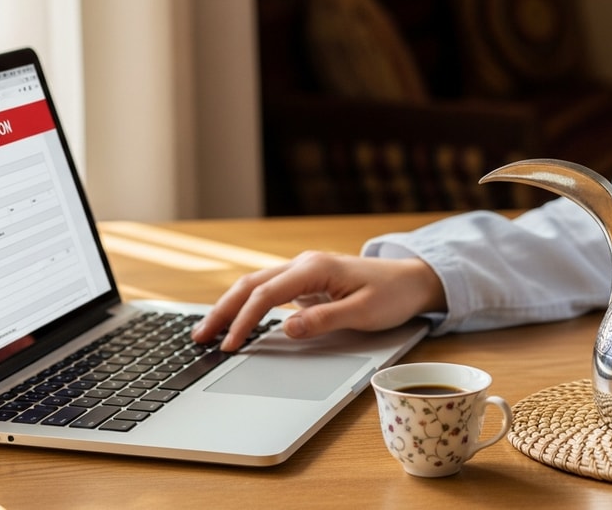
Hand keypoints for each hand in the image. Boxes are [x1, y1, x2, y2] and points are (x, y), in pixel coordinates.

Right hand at [191, 252, 445, 350]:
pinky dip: (247, 305)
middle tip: (199, 337)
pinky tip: (235, 321)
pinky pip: (268, 292)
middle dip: (222, 310)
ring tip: (207, 331)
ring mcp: (303, 272)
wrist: (413, 279)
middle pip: (250, 285)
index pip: (266, 295)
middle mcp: (303, 265)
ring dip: (230, 306)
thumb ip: (323, 321)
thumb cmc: (392, 295)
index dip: (244, 321)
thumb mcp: (363, 313)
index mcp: (314, 268)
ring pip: (255, 286)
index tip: (230, 345)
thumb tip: (285, 329)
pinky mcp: (305, 283)